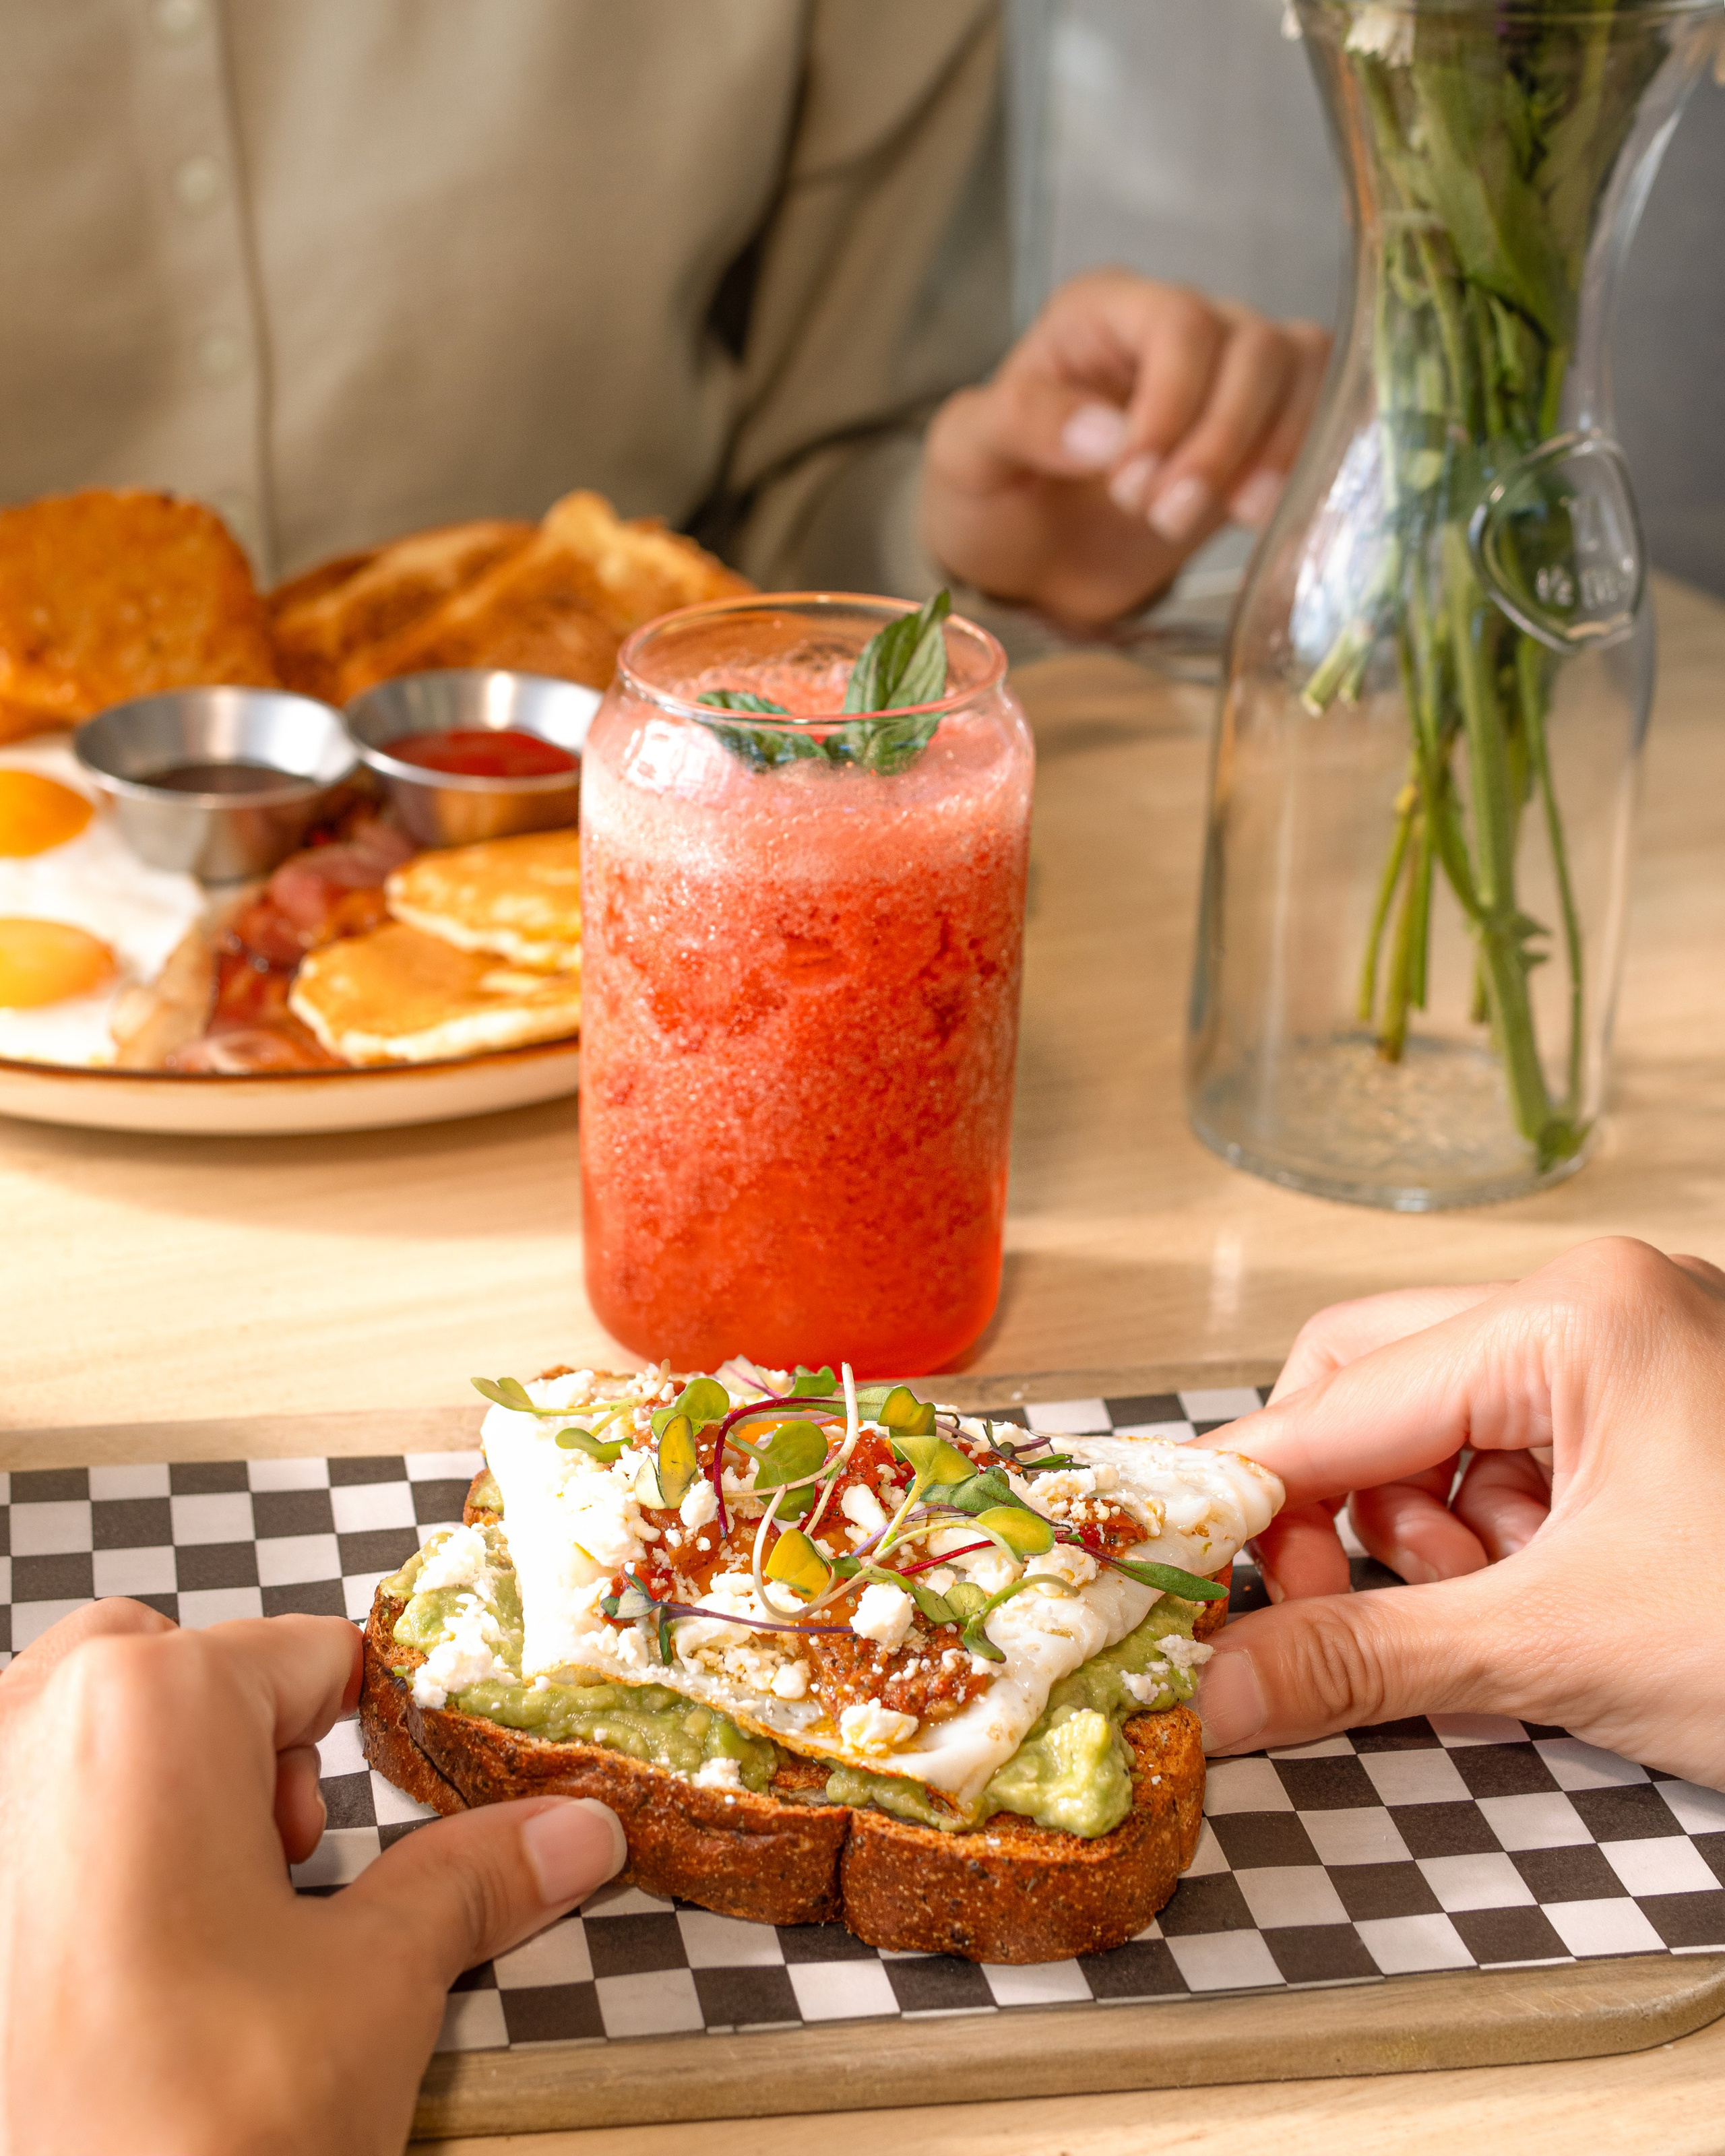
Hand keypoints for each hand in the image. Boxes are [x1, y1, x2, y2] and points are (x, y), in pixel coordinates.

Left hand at [0, 1601, 625, 2155]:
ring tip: (199, 1943)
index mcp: (144, 1705)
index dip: (377, 1737)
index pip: (314, 1656)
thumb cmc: (174, 2134)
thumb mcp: (371, 1989)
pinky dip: (71, 1872)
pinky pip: (22, 1831)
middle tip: (278, 1879)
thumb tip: (570, 1831)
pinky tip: (117, 1985)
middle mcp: (25, 1729)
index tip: (397, 1802)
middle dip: (241, 1759)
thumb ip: (472, 1880)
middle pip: (178, 1675)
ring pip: (87, 1745)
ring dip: (156, 1812)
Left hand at [921, 270, 1329, 625]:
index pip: (1178, 323)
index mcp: (1100, 311)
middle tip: (1159, 516)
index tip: (1130, 483)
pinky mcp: (1261, 427)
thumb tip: (1107, 435)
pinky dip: (1296, 462)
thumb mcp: (966, 456)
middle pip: (1252, 347)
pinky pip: (1317, 411)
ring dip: (1264, 454)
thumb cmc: (994, 498)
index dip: (1173, 403)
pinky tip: (1251, 514)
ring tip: (1191, 520)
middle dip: (1216, 442)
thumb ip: (1020, 423)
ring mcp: (1227, 371)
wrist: (1028, 566)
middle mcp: (1174, 324)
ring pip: (1296, 371)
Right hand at [1189, 1238, 1724, 1789]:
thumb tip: (1212, 1693)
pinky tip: (1533, 1599)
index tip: (1169, 1573)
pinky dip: (1484, 1536)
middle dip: (1342, 1512)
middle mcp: (1598, 1302)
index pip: (1341, 1397)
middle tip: (1344, 1613)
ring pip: (1433, 1424)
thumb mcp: (1566, 1650)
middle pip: (1374, 1384)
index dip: (1247, 1497)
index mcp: (1578, 1314)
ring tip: (1487, 1614)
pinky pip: (1504, 1454)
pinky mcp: (1651, 1412)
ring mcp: (1631, 1351)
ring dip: (1419, 1533)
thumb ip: (1367, 1661)